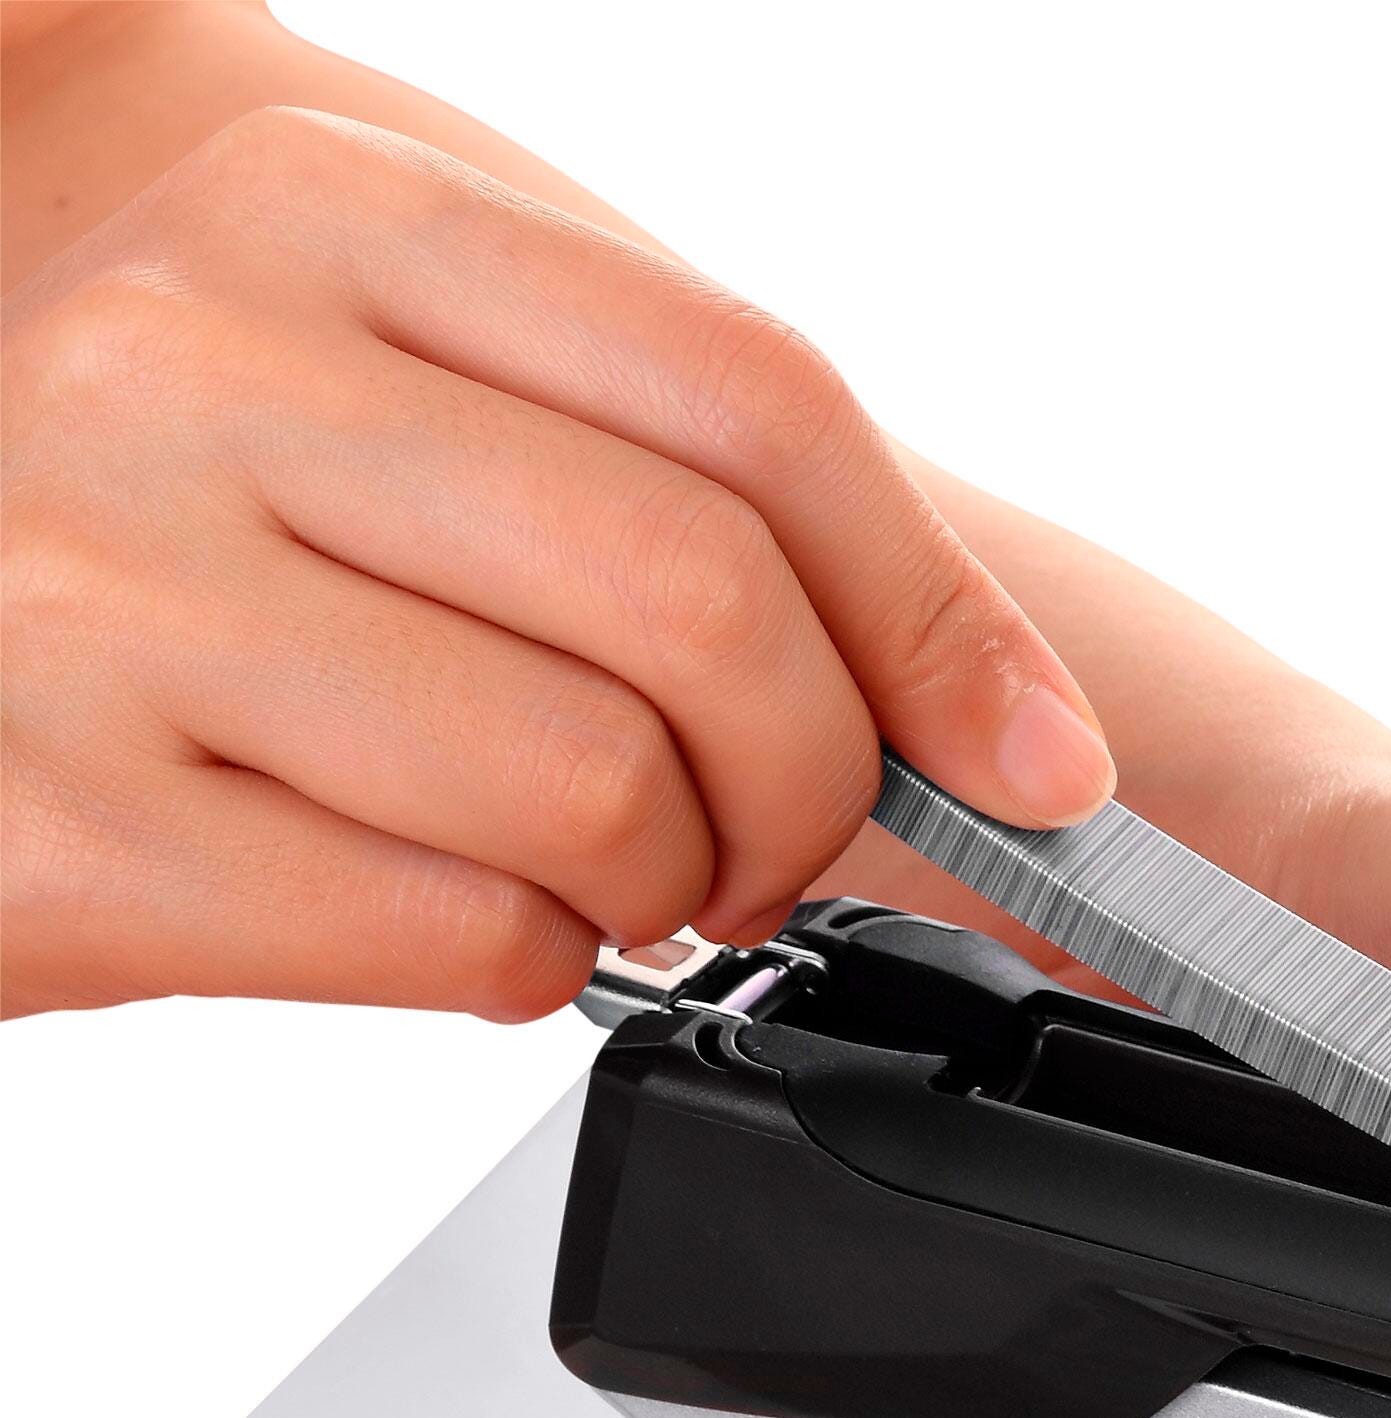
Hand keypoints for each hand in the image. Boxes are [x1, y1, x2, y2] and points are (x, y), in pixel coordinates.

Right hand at [0, 105, 1115, 1018]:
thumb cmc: (179, 544)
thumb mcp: (399, 425)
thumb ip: (656, 497)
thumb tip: (999, 715)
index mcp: (324, 217)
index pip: (757, 400)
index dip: (940, 617)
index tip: (1033, 761)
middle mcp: (195, 366)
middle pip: (707, 601)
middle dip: (809, 785)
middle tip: (764, 844)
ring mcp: (106, 591)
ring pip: (600, 791)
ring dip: (658, 889)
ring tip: (579, 871)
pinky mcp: (70, 821)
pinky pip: (467, 936)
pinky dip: (525, 967)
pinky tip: (449, 914)